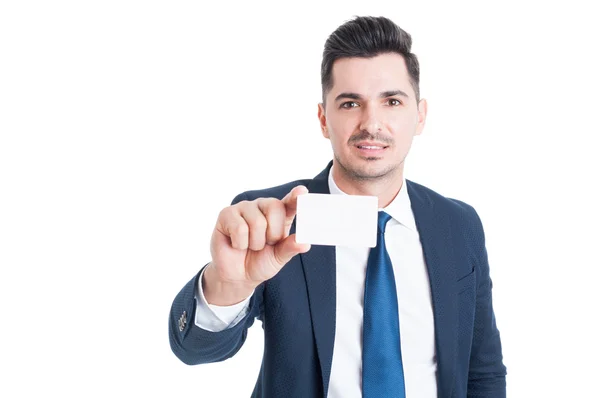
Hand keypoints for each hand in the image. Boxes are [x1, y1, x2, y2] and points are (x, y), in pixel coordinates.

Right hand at [203, 185, 310, 304]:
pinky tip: (236, 244)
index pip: (290, 202)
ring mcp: (244, 208)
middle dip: (272, 234)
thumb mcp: (278, 258)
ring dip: (255, 243)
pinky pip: (239, 228)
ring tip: (249, 245)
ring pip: (257, 222)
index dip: (295, 197)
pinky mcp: (227, 214)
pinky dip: (240, 243)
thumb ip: (290, 248)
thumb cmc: (259, 262)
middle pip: (275, 208)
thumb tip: (305, 243)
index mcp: (279, 215)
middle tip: (265, 244)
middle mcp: (263, 206)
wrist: (236, 276)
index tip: (302, 192)